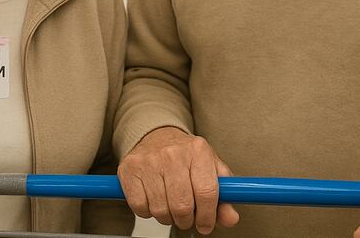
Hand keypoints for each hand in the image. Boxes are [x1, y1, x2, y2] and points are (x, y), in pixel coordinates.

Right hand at [117, 126, 239, 234]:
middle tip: (187, 218)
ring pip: (160, 210)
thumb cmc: (186, 156)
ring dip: (167, 217)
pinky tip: (154, 200)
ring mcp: (149, 160)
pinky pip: (139, 207)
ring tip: (170, 206)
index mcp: (198, 150)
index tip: (206, 224)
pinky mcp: (129, 169)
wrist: (157, 136)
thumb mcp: (210, 169)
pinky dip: (147, 212)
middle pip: (182, 205)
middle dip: (186, 220)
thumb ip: (224, 196)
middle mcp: (172, 153)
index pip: (207, 192)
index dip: (208, 216)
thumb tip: (230, 219)